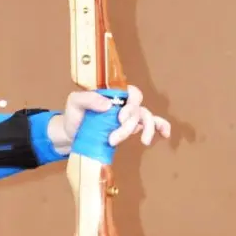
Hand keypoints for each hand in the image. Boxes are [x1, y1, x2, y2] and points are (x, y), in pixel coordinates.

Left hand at [51, 84, 170, 151]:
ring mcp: (129, 116)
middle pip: (138, 110)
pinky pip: (153, 124)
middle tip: (112, 139)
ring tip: (143, 142)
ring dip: (146, 130)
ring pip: (146, 118)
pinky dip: (161, 127)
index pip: (131, 93)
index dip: (130, 105)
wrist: (71, 134)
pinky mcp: (130, 129)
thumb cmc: (74, 115)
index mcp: (113, 94)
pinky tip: (165, 134)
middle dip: (129, 126)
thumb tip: (108, 104)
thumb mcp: (74, 102)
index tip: (119, 118)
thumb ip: (87, 98)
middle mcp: (123, 103)